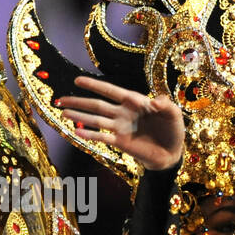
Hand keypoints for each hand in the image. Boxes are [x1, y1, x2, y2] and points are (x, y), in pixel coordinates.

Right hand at [55, 75, 183, 170]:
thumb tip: (155, 101)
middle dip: (79, 101)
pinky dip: (90, 135)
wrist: (172, 153)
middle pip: (97, 105)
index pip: (111, 91)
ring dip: (80, 116)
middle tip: (60, 98)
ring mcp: (120, 128)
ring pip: (96, 120)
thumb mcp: (173, 114)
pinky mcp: (120, 142)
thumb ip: (166, 105)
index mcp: (134, 102)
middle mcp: (123, 113)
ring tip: (64, 112)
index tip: (78, 81)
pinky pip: (103, 138)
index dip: (95, 86)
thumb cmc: (172, 130)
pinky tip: (76, 132)